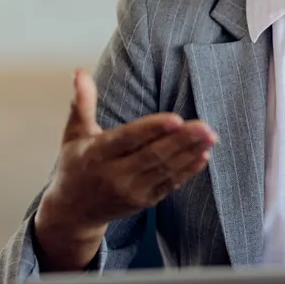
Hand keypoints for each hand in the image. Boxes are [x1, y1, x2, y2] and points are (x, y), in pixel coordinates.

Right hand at [34, 70, 217, 270]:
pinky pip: (169, 185)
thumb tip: (80, 72)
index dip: (152, 129)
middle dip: (181, 141)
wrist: (73, 212)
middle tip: (206, 126)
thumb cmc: (75, 165)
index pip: (127, 139)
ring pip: (165, 170)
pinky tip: (203, 156)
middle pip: (152, 155)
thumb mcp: (74, 134)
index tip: (176, 119)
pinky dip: (188, 171)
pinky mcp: (144, 202)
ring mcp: (130, 191)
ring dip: (190, 153)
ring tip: (211, 136)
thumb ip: (82, 103)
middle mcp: (114, 174)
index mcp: (96, 154)